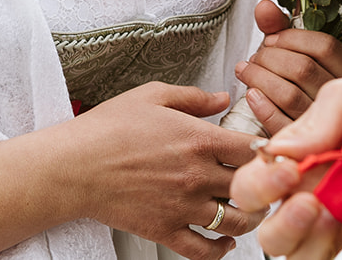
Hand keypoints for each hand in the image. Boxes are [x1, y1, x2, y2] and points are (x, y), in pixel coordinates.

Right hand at [67, 81, 265, 259]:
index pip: (254, 149)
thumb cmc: (107, 129)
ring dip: (249, 218)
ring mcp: (183, 207)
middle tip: (267, 183)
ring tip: (252, 211)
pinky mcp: (165, 230)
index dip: (267, 151)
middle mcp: (197, 176)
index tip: (268, 152)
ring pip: (235, 222)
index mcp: (200, 140)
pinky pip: (203, 250)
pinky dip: (220, 250)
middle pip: (252, 187)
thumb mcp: (153, 96)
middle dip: (264, 185)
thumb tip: (222, 97)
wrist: (73, 167)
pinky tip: (224, 242)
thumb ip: (194, 97)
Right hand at [232, 157, 341, 259]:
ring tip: (336, 217)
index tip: (288, 168)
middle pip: (271, 235)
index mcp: (297, 168)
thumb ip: (326, 112)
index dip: (259, 184)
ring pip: (302, 257)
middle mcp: (311, 202)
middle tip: (309, 203)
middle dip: (283, 225)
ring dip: (312, 242)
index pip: (252, 186)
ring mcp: (339, 228)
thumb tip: (286, 147)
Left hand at [235, 0, 341, 133]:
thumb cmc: (297, 84)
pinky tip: (251, 96)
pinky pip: (280, 123)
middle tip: (254, 57)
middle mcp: (339, 96)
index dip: (293, 38)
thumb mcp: (294, 52)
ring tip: (245, 71)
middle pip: (303, 69)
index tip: (270, 39)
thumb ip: (279, 27)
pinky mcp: (304, 147)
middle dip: (270, 58)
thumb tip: (263, 7)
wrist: (303, 135)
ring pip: (289, 95)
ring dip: (259, 79)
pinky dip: (262, 106)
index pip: (325, 47)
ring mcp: (324, 124)